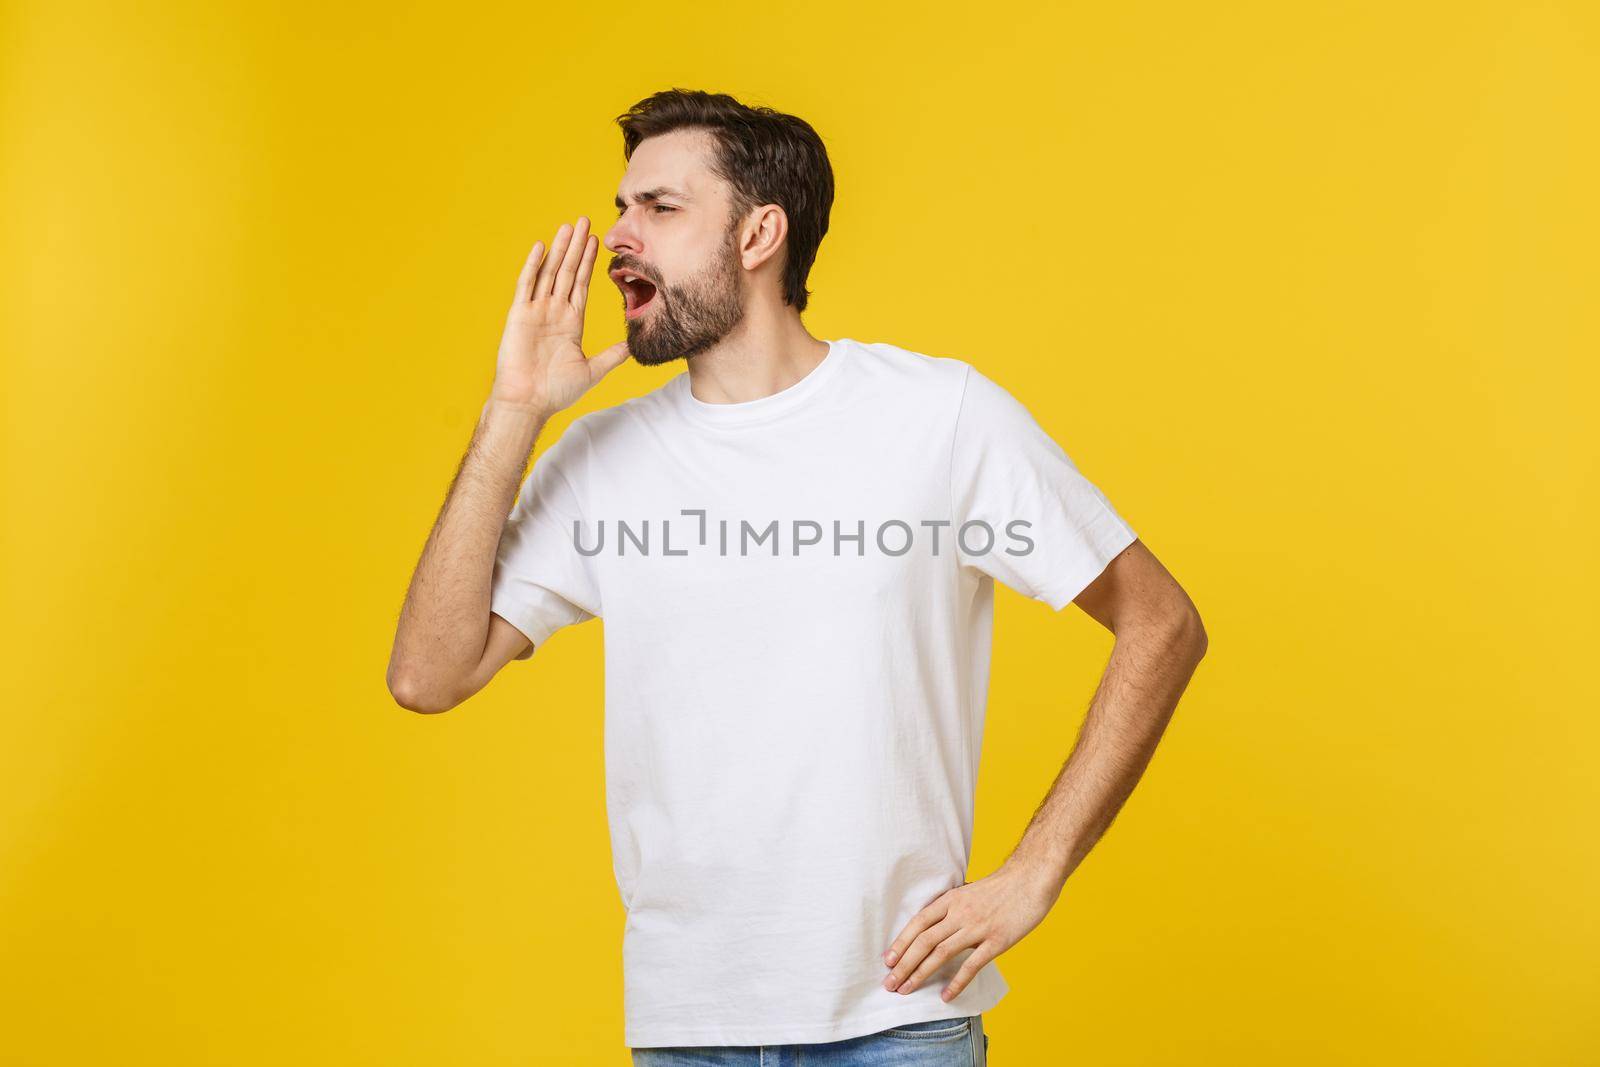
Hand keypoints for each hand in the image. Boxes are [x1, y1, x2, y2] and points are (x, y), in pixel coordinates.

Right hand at [490, 216, 629, 415]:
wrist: (529, 403)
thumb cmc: (555, 391)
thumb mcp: (592, 371)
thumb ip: (611, 356)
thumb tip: (633, 347)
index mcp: (570, 322)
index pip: (581, 284)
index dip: (588, 262)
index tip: (597, 241)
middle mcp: (553, 312)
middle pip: (567, 271)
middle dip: (577, 246)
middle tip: (585, 221)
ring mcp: (536, 312)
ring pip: (549, 272)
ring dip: (559, 249)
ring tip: (568, 226)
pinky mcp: (519, 315)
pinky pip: (527, 286)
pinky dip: (533, 266)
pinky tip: (541, 247)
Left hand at [880, 862, 1062, 1001]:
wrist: (1031, 878)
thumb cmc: (1002, 886)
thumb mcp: (969, 891)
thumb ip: (952, 907)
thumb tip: (935, 923)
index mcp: (951, 900)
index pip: (918, 923)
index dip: (901, 942)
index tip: (888, 960)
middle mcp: (959, 913)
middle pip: (923, 941)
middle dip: (903, 964)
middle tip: (889, 983)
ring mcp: (977, 928)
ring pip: (940, 953)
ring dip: (920, 974)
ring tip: (906, 990)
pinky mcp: (996, 941)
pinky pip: (972, 965)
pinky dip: (956, 982)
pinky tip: (945, 996)